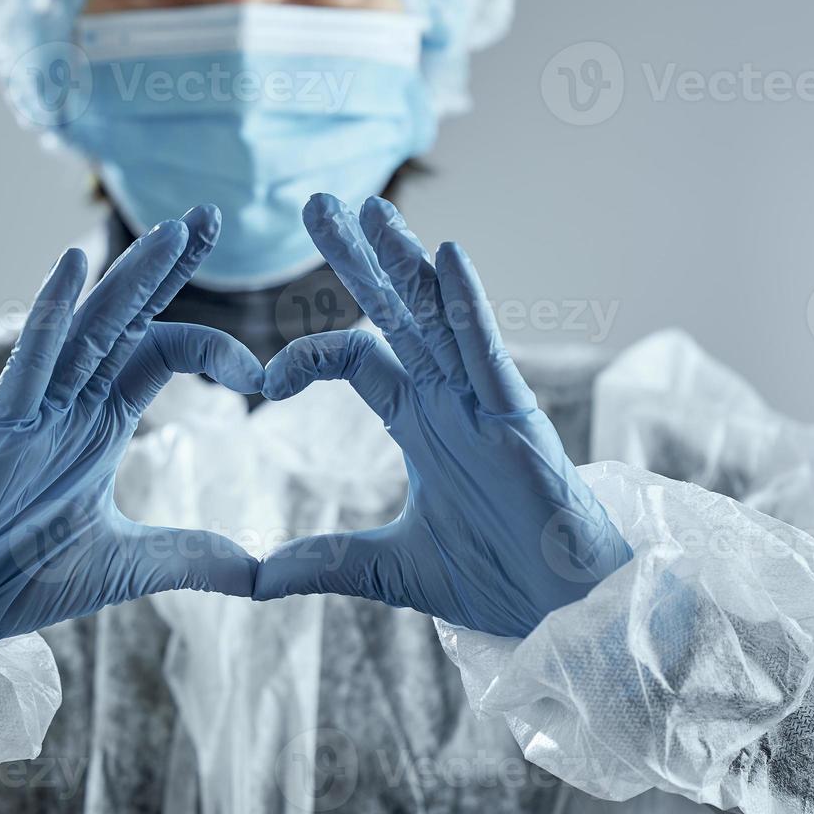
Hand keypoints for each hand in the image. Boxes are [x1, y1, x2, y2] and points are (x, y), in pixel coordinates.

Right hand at [0, 206, 263, 643]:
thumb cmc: (26, 575)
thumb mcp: (134, 564)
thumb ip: (197, 556)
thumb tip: (267, 575)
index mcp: (102, 419)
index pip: (161, 350)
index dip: (214, 348)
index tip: (262, 379)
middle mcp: (73, 399)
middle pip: (128, 316)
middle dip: (169, 266)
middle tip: (210, 215)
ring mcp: (37, 406)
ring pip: (89, 324)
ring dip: (129, 277)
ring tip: (172, 233)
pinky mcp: (3, 423)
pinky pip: (30, 358)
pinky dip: (50, 312)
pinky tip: (71, 265)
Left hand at [252, 194, 631, 636]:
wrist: (563, 610)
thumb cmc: (495, 576)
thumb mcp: (386, 568)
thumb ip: (321, 562)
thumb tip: (250, 579)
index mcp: (418, 418)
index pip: (355, 357)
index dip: (307, 357)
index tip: (263, 383)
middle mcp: (447, 395)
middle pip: (395, 311)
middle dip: (356, 258)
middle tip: (317, 203)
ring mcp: (482, 400)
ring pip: (438, 315)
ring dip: (406, 260)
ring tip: (371, 209)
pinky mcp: (517, 416)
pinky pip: (488, 349)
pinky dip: (468, 304)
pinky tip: (448, 255)